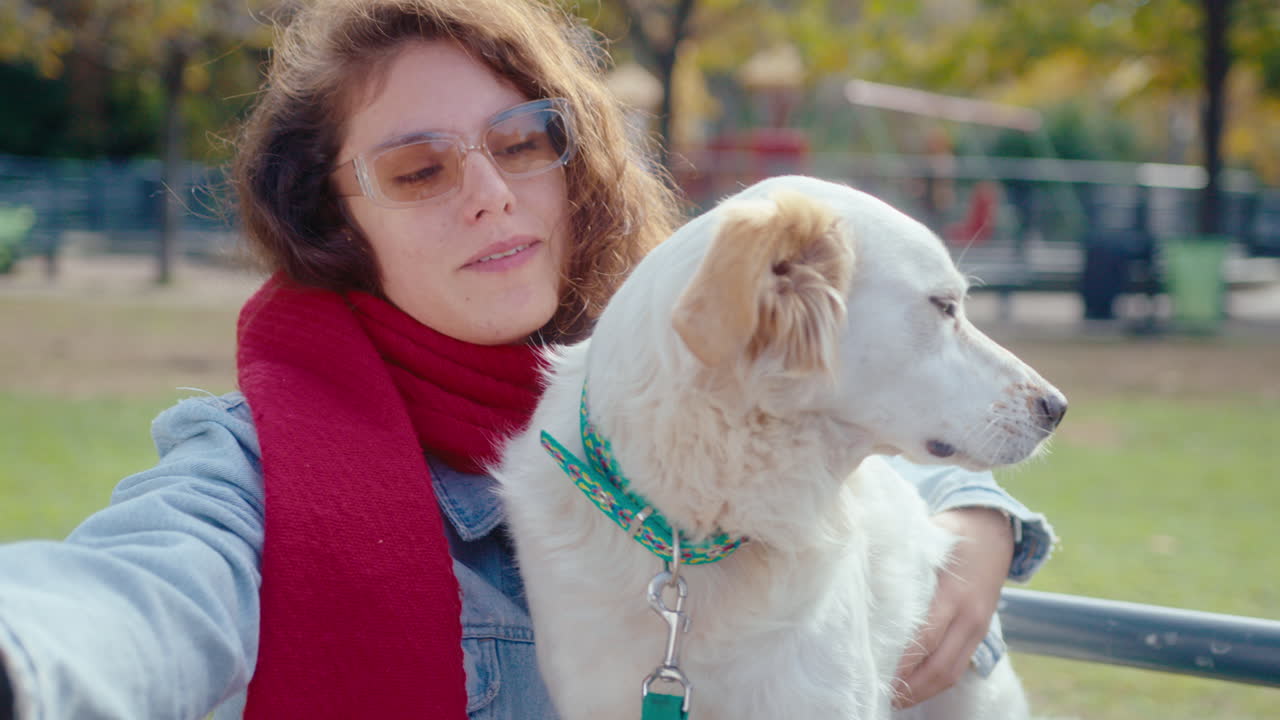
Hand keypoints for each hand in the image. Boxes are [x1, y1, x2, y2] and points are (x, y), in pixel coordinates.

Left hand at [892, 506, 1013, 707]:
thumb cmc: (950, 533)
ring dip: (924, 691)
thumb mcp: (927, 541)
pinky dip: (937, 680)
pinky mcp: (980, 634)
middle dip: (911, 688)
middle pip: (940, 666)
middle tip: (881, 696)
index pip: (925, 638)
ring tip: (895, 699)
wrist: (994, 529)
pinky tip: (914, 685)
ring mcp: (978, 628)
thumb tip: (864, 579)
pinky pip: (959, 665)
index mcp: (952, 594)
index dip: (902, 662)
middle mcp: (969, 617)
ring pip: (952, 673)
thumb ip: (903, 563)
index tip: (875, 673)